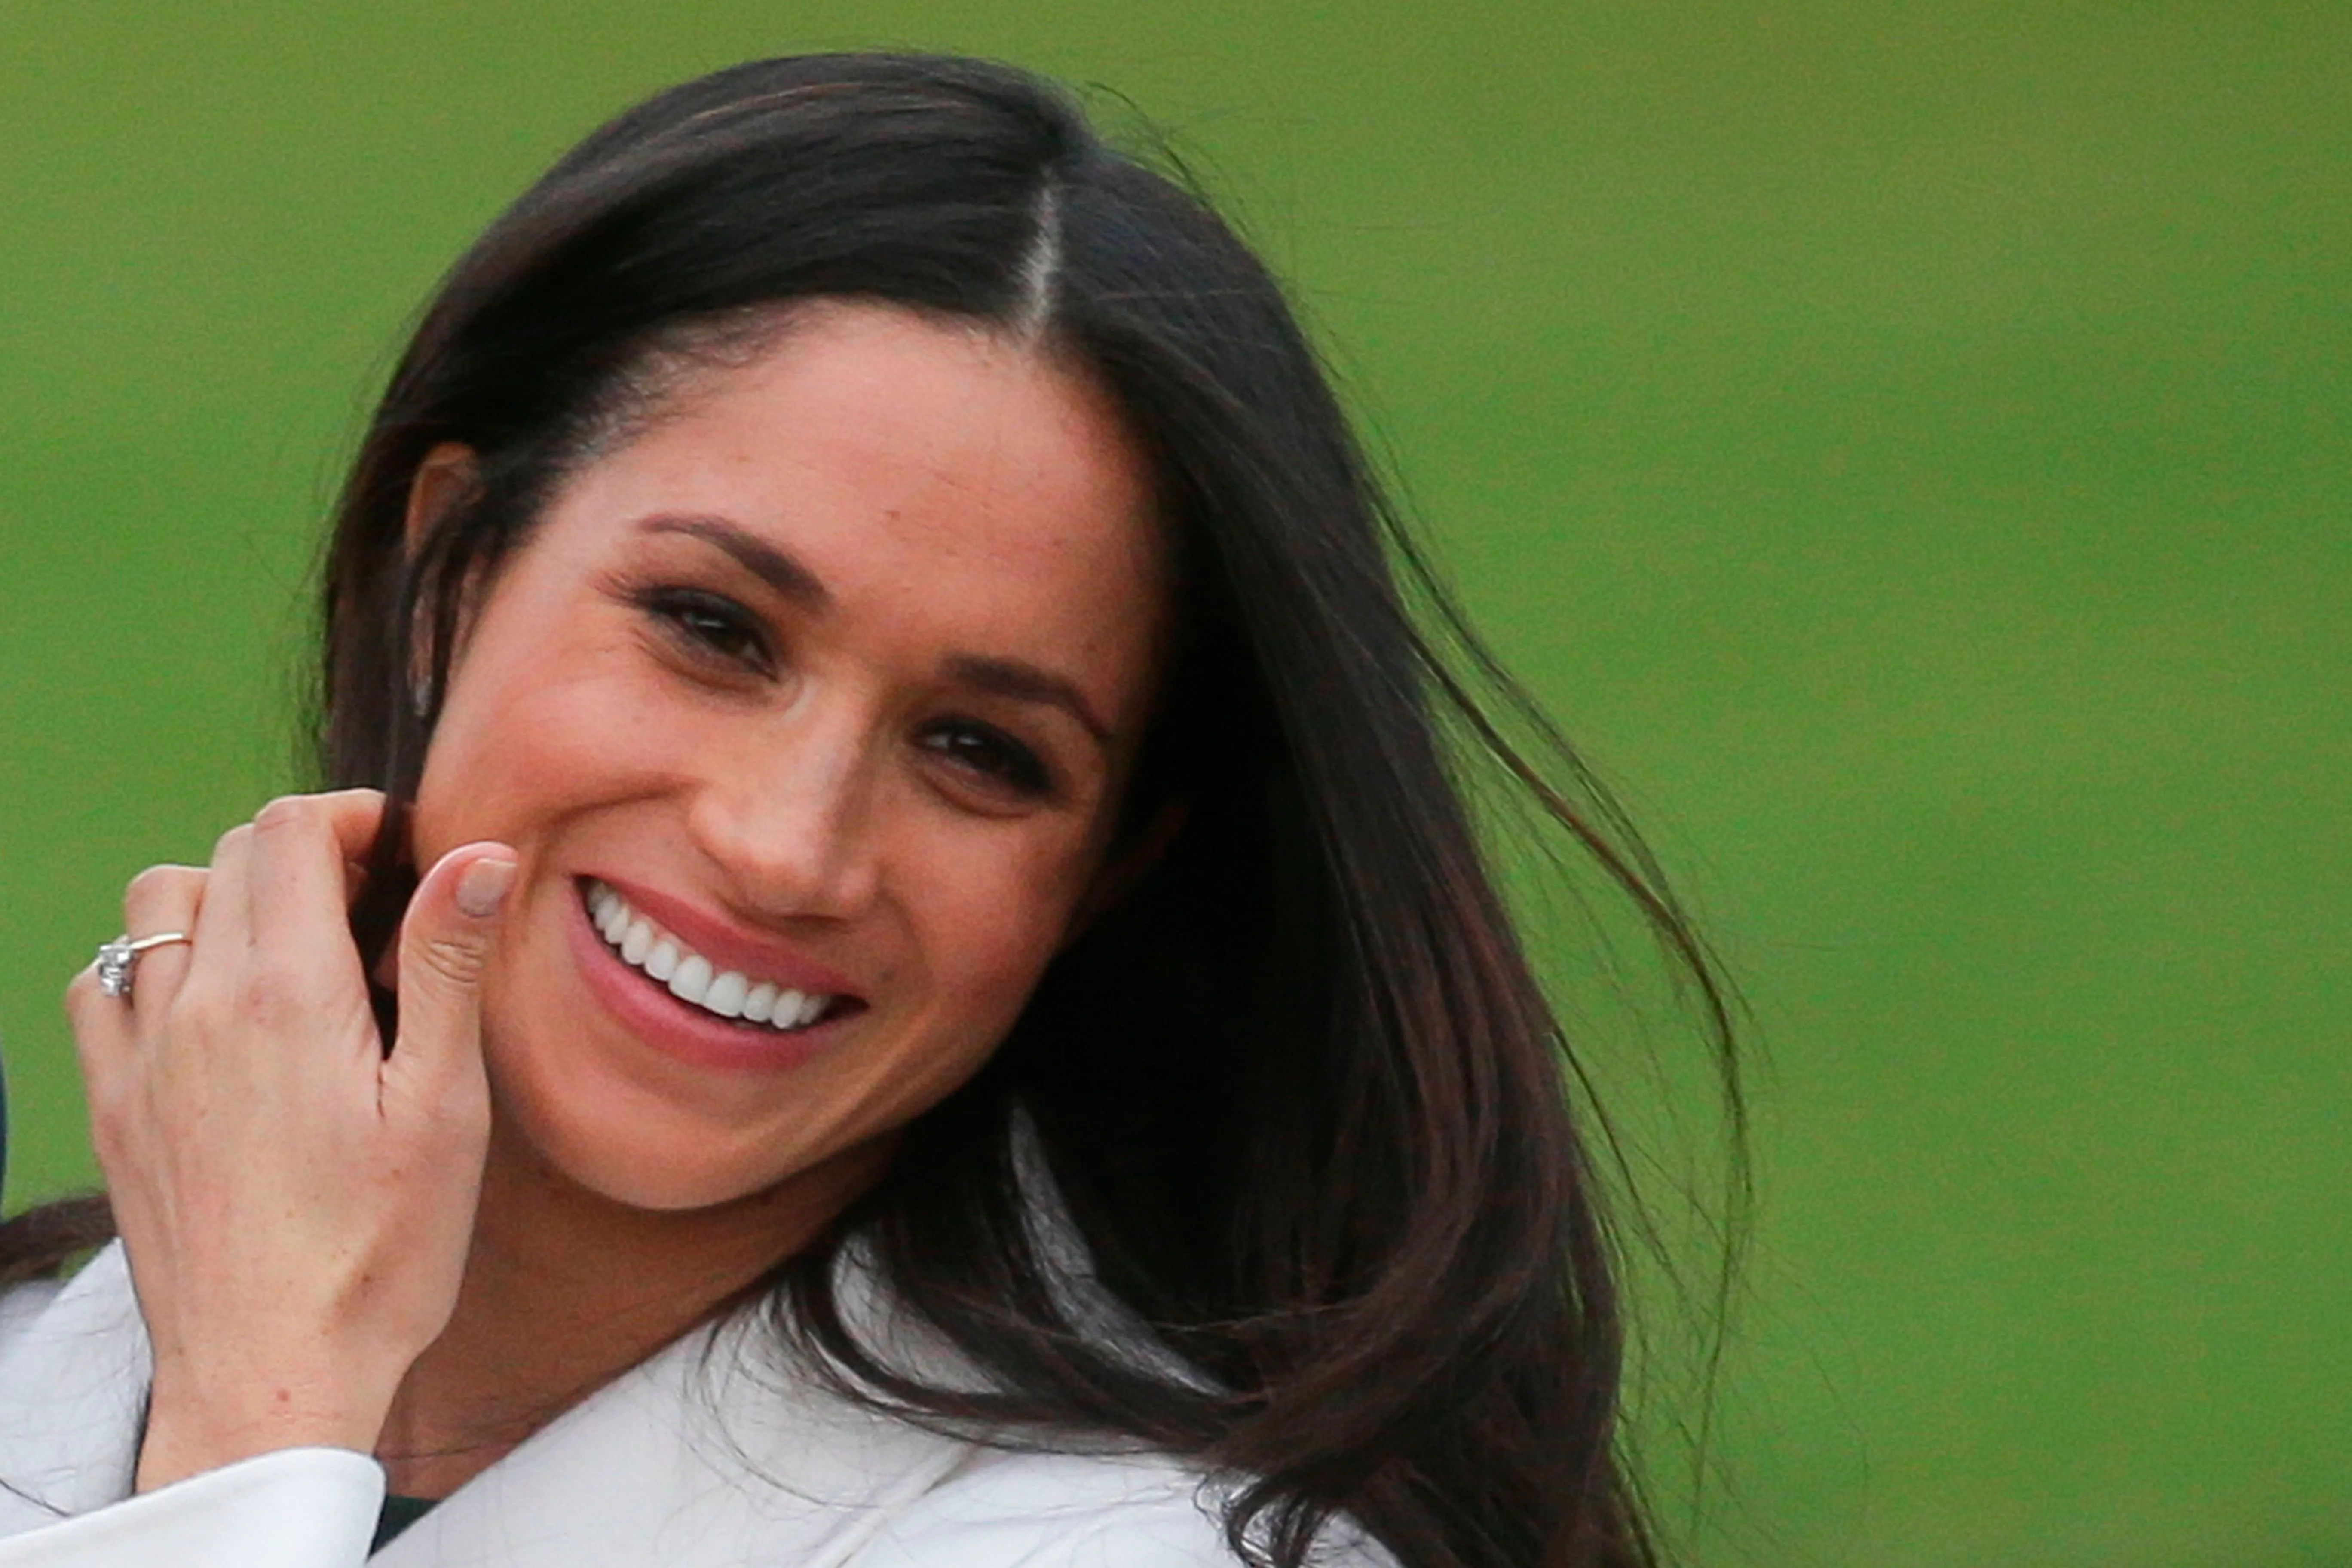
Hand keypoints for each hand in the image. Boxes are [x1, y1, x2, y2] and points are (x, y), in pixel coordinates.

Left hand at [66, 789, 515, 1490]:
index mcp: (289, 998)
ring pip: (155, 907)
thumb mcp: (444, 1109)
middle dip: (302, 853)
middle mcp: (197, 1010)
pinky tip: (206, 1008)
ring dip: (222, 896)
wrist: (272, 1374)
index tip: (402, 850)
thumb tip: (476, 858)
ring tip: (289, 948)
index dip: (351, 817)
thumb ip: (446, 969)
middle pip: (229, 858)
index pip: (290, 833)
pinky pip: (98, 988)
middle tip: (371, 907)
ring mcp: (141, 1059)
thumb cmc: (378, 1254)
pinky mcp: (114, 1111)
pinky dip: (148, 965)